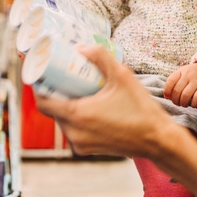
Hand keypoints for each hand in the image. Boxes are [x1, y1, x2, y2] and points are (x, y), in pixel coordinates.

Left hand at [35, 44, 173, 157]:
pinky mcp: (88, 149)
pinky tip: (88, 105)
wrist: (158, 140)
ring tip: (77, 89)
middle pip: (53, 110)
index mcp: (77, 115)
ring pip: (63, 121)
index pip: (43, 102)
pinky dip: (76, 118)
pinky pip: (74, 131)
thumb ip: (100, 56)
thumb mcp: (122, 76)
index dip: (39, 87)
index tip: (43, 73)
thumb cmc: (141, 109)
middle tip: (63, 76)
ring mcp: (81, 144)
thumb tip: (81, 47)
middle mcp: (74, 133)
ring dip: (66, 106)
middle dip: (56, 93)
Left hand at [164, 62, 196, 107]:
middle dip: (175, 100)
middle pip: (177, 91)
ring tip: (185, 104)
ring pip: (185, 95)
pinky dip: (193, 104)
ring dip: (183, 103)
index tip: (168, 97)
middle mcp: (188, 75)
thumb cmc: (194, 73)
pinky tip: (193, 104)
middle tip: (178, 103)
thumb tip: (167, 97)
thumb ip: (174, 82)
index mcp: (181, 71)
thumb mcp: (183, 73)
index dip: (167, 91)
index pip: (170, 81)